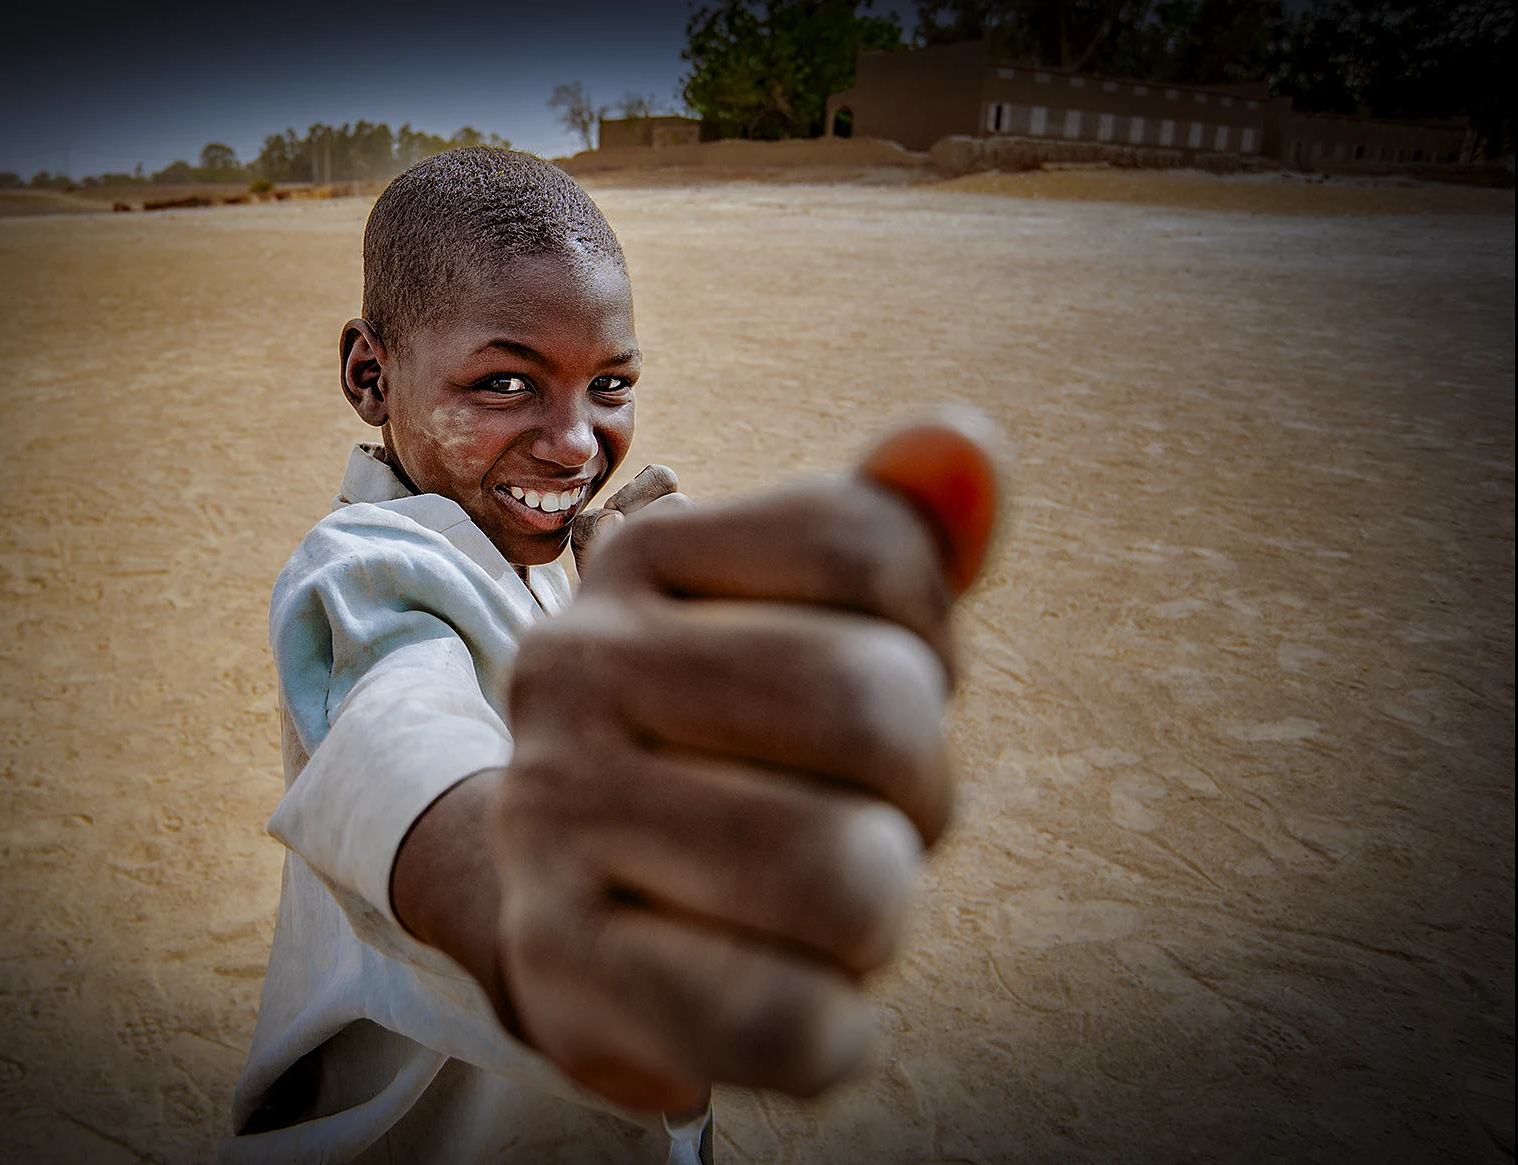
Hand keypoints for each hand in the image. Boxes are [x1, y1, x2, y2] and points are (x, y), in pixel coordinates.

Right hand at [491, 408, 1004, 1113]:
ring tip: (818, 914)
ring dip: (878, 911)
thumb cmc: (731, 757)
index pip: (873, 548)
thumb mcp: (811, 629)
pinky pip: (782, 1018)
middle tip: (864, 819)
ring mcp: (551, 819)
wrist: (562, 917)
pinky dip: (834, 1028)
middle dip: (921, 785)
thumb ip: (898, 534)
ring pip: (842, 868)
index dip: (928, 639)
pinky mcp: (559, 971)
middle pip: (873, 700)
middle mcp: (571, 668)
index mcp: (637, 557)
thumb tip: (966, 447)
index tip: (874, 695)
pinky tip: (802, 1002)